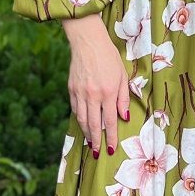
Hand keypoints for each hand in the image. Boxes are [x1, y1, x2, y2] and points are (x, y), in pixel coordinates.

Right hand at [61, 14, 129, 157]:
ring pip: (82, 119)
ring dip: (87, 133)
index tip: (112, 149)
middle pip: (94, 125)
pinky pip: (75, 109)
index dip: (111, 137)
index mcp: (107, 92)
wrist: (88, 42)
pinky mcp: (71, 89)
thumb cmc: (109, 57)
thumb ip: (123, 98)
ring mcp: (79, 93)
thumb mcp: (122, 76)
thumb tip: (123, 118)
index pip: (110, 121)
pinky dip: (79, 119)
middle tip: (98, 153)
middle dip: (97, 141)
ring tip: (90, 143)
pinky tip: (83, 124)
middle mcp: (92, 95)